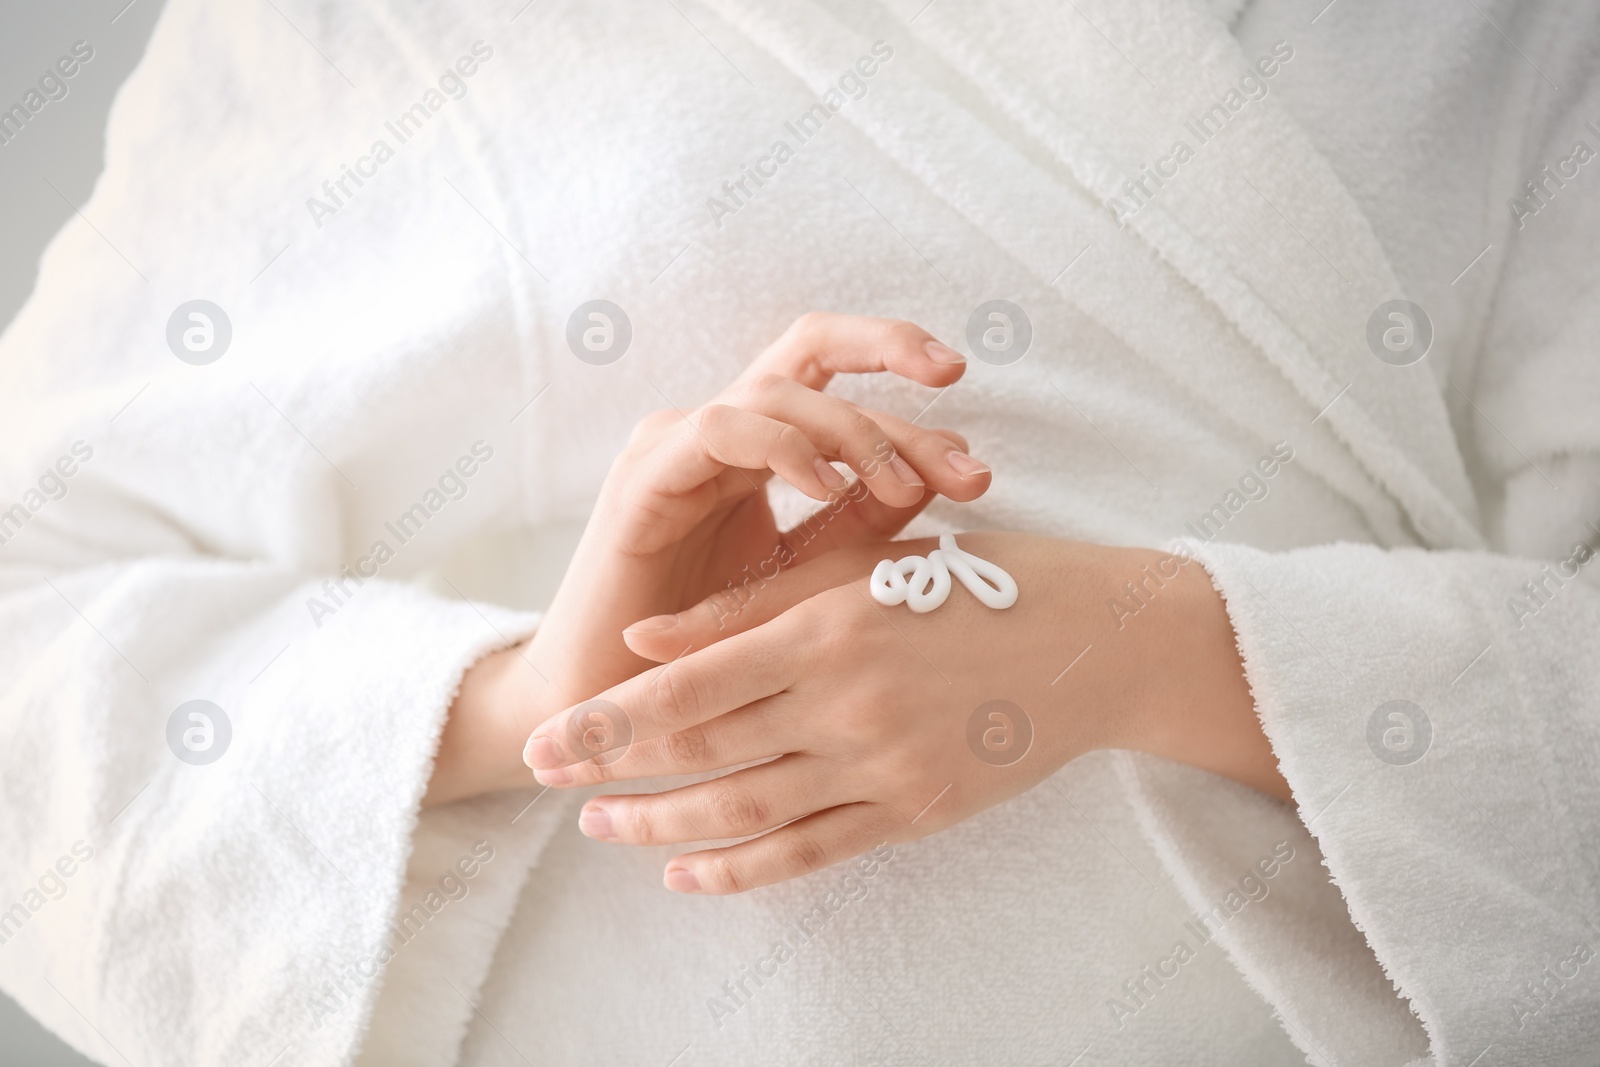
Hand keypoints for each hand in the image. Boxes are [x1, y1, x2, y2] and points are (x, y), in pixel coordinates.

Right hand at [424, 314, 989, 805]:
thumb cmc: (712, 648)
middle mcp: (722, 430)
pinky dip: (780, 446)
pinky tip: (824, 487)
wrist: (618, 707)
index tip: (978, 464)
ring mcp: (678, 445)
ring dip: (851, 430)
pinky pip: (720, 429)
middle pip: (812, 343)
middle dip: (892, 356)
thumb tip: (940, 477)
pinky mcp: (645, 478)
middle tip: (958, 428)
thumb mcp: (806, 576)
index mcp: (763, 446)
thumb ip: (861, 522)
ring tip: (900, 486)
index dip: (914, 403)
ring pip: (778, 387)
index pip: (844, 382)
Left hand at [522, 532, 1288, 891]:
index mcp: (829, 628)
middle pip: (705, 753)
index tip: (549, 737)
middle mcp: (851, 704)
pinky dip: (745, 869)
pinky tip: (690, 874)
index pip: (690, 688)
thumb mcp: (862, 568)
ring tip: (602, 827)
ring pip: (749, 811)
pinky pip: (813, 851)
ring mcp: (886, 767)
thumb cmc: (975, 582)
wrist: (1094, 642)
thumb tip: (642, 640)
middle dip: (616, 771)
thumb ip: (749, 605)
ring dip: (665, 825)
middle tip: (551, 782)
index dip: (609, 718)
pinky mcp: (916, 812)